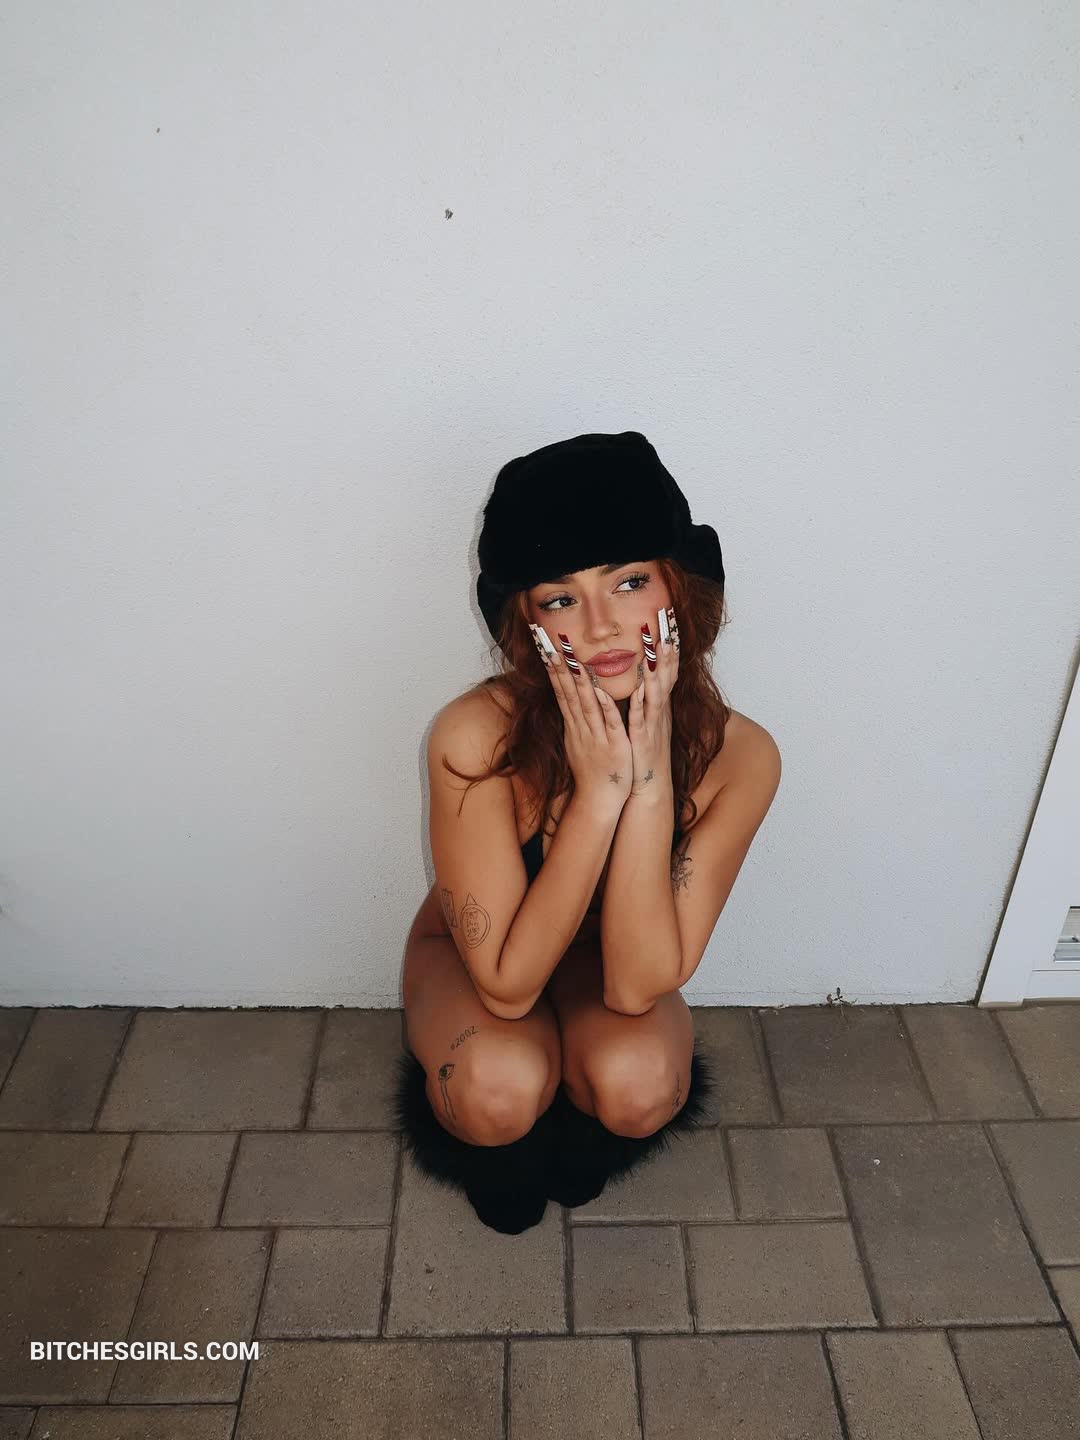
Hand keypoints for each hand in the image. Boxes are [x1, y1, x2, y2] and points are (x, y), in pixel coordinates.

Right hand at [529, 622, 632, 813]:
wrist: (600, 798)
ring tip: (573, 660)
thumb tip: (569, 699)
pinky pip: (610, 723)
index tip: (547, 649)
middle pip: (569, 694)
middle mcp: (582, 728)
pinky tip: (603, 692)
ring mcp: (596, 736)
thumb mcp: (580, 740)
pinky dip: (606, 708)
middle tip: (551, 646)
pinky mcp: (614, 746)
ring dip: (580, 682)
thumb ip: (576, 719)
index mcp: (575, 725)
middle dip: (560, 669)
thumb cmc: (593, 768)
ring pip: (586, 705)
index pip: (562, 692)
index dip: (554, 670)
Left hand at [627, 605, 679, 796]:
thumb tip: (648, 672)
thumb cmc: (645, 749)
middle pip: (667, 672)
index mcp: (658, 703)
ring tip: (660, 645)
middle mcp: (659, 709)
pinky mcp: (643, 739)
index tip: (669, 618)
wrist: (646, 782)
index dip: (669, 643)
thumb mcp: (649, 716)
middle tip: (669, 620)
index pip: (666, 667)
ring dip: (659, 668)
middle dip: (668, 646)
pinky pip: (642, 717)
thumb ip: (650, 694)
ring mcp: (653, 723)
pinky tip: (640, 687)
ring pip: (658, 690)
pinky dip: (642, 702)